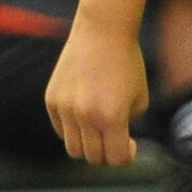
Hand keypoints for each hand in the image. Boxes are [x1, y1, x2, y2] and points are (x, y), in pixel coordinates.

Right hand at [45, 20, 147, 165]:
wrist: (103, 32)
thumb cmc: (126, 64)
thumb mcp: (140, 100)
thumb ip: (127, 127)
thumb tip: (113, 145)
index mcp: (112, 117)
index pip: (116, 159)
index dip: (127, 156)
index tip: (131, 144)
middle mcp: (85, 116)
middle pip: (93, 157)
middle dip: (107, 153)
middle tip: (115, 137)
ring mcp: (65, 108)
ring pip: (73, 149)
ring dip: (89, 146)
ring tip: (99, 130)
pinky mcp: (51, 100)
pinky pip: (61, 129)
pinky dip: (74, 129)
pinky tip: (86, 113)